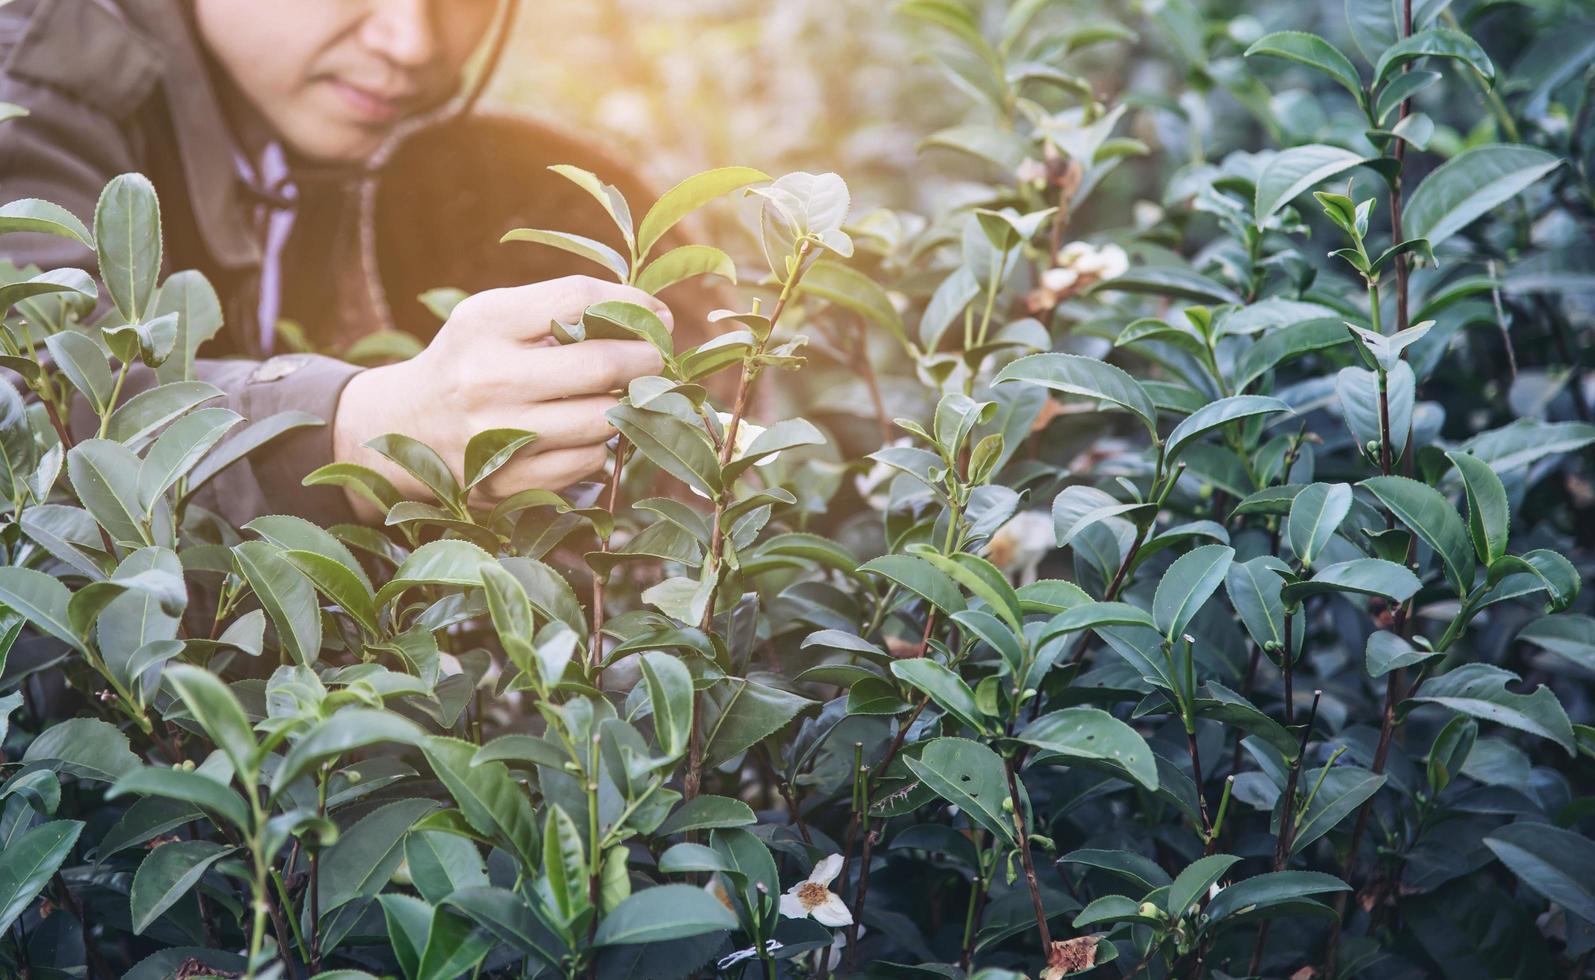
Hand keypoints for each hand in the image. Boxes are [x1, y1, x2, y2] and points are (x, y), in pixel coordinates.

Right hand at [332, 276, 671, 519]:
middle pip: (600, 365)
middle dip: (645, 360)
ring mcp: (495, 436)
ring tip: (616, 396)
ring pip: (601, 421)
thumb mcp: (496, 318)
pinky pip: (586, 463)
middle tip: (655, 360)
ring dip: (622, 407)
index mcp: (484, 323)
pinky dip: (597, 446)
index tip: (659, 316)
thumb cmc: (470, 361)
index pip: (579, 299)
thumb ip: (563, 309)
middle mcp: (486, 378)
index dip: (634, 305)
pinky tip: (581, 433)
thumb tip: (656, 317)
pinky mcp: (504, 482)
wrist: (400, 428)